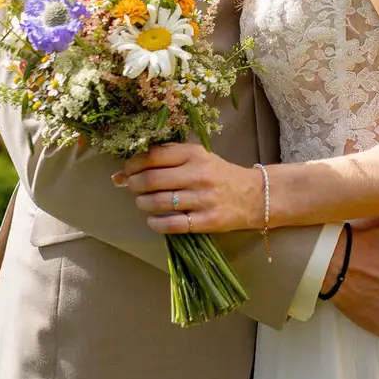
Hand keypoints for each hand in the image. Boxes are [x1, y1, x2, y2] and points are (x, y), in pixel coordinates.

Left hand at [115, 141, 261, 234]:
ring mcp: (204, 199)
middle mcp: (199, 175)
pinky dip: (156, 223)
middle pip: (151, 180)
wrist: (254, 196)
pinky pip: (171, 224)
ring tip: (144, 203)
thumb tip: (124, 171)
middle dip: (134, 185)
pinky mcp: (208, 221)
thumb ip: (167, 159)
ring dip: (143, 204)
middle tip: (133, 187)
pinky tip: (154, 220)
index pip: (154, 156)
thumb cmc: (219, 175)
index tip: (128, 170)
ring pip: (158, 203)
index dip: (133, 164)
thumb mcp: (198, 157)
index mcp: (195, 154)